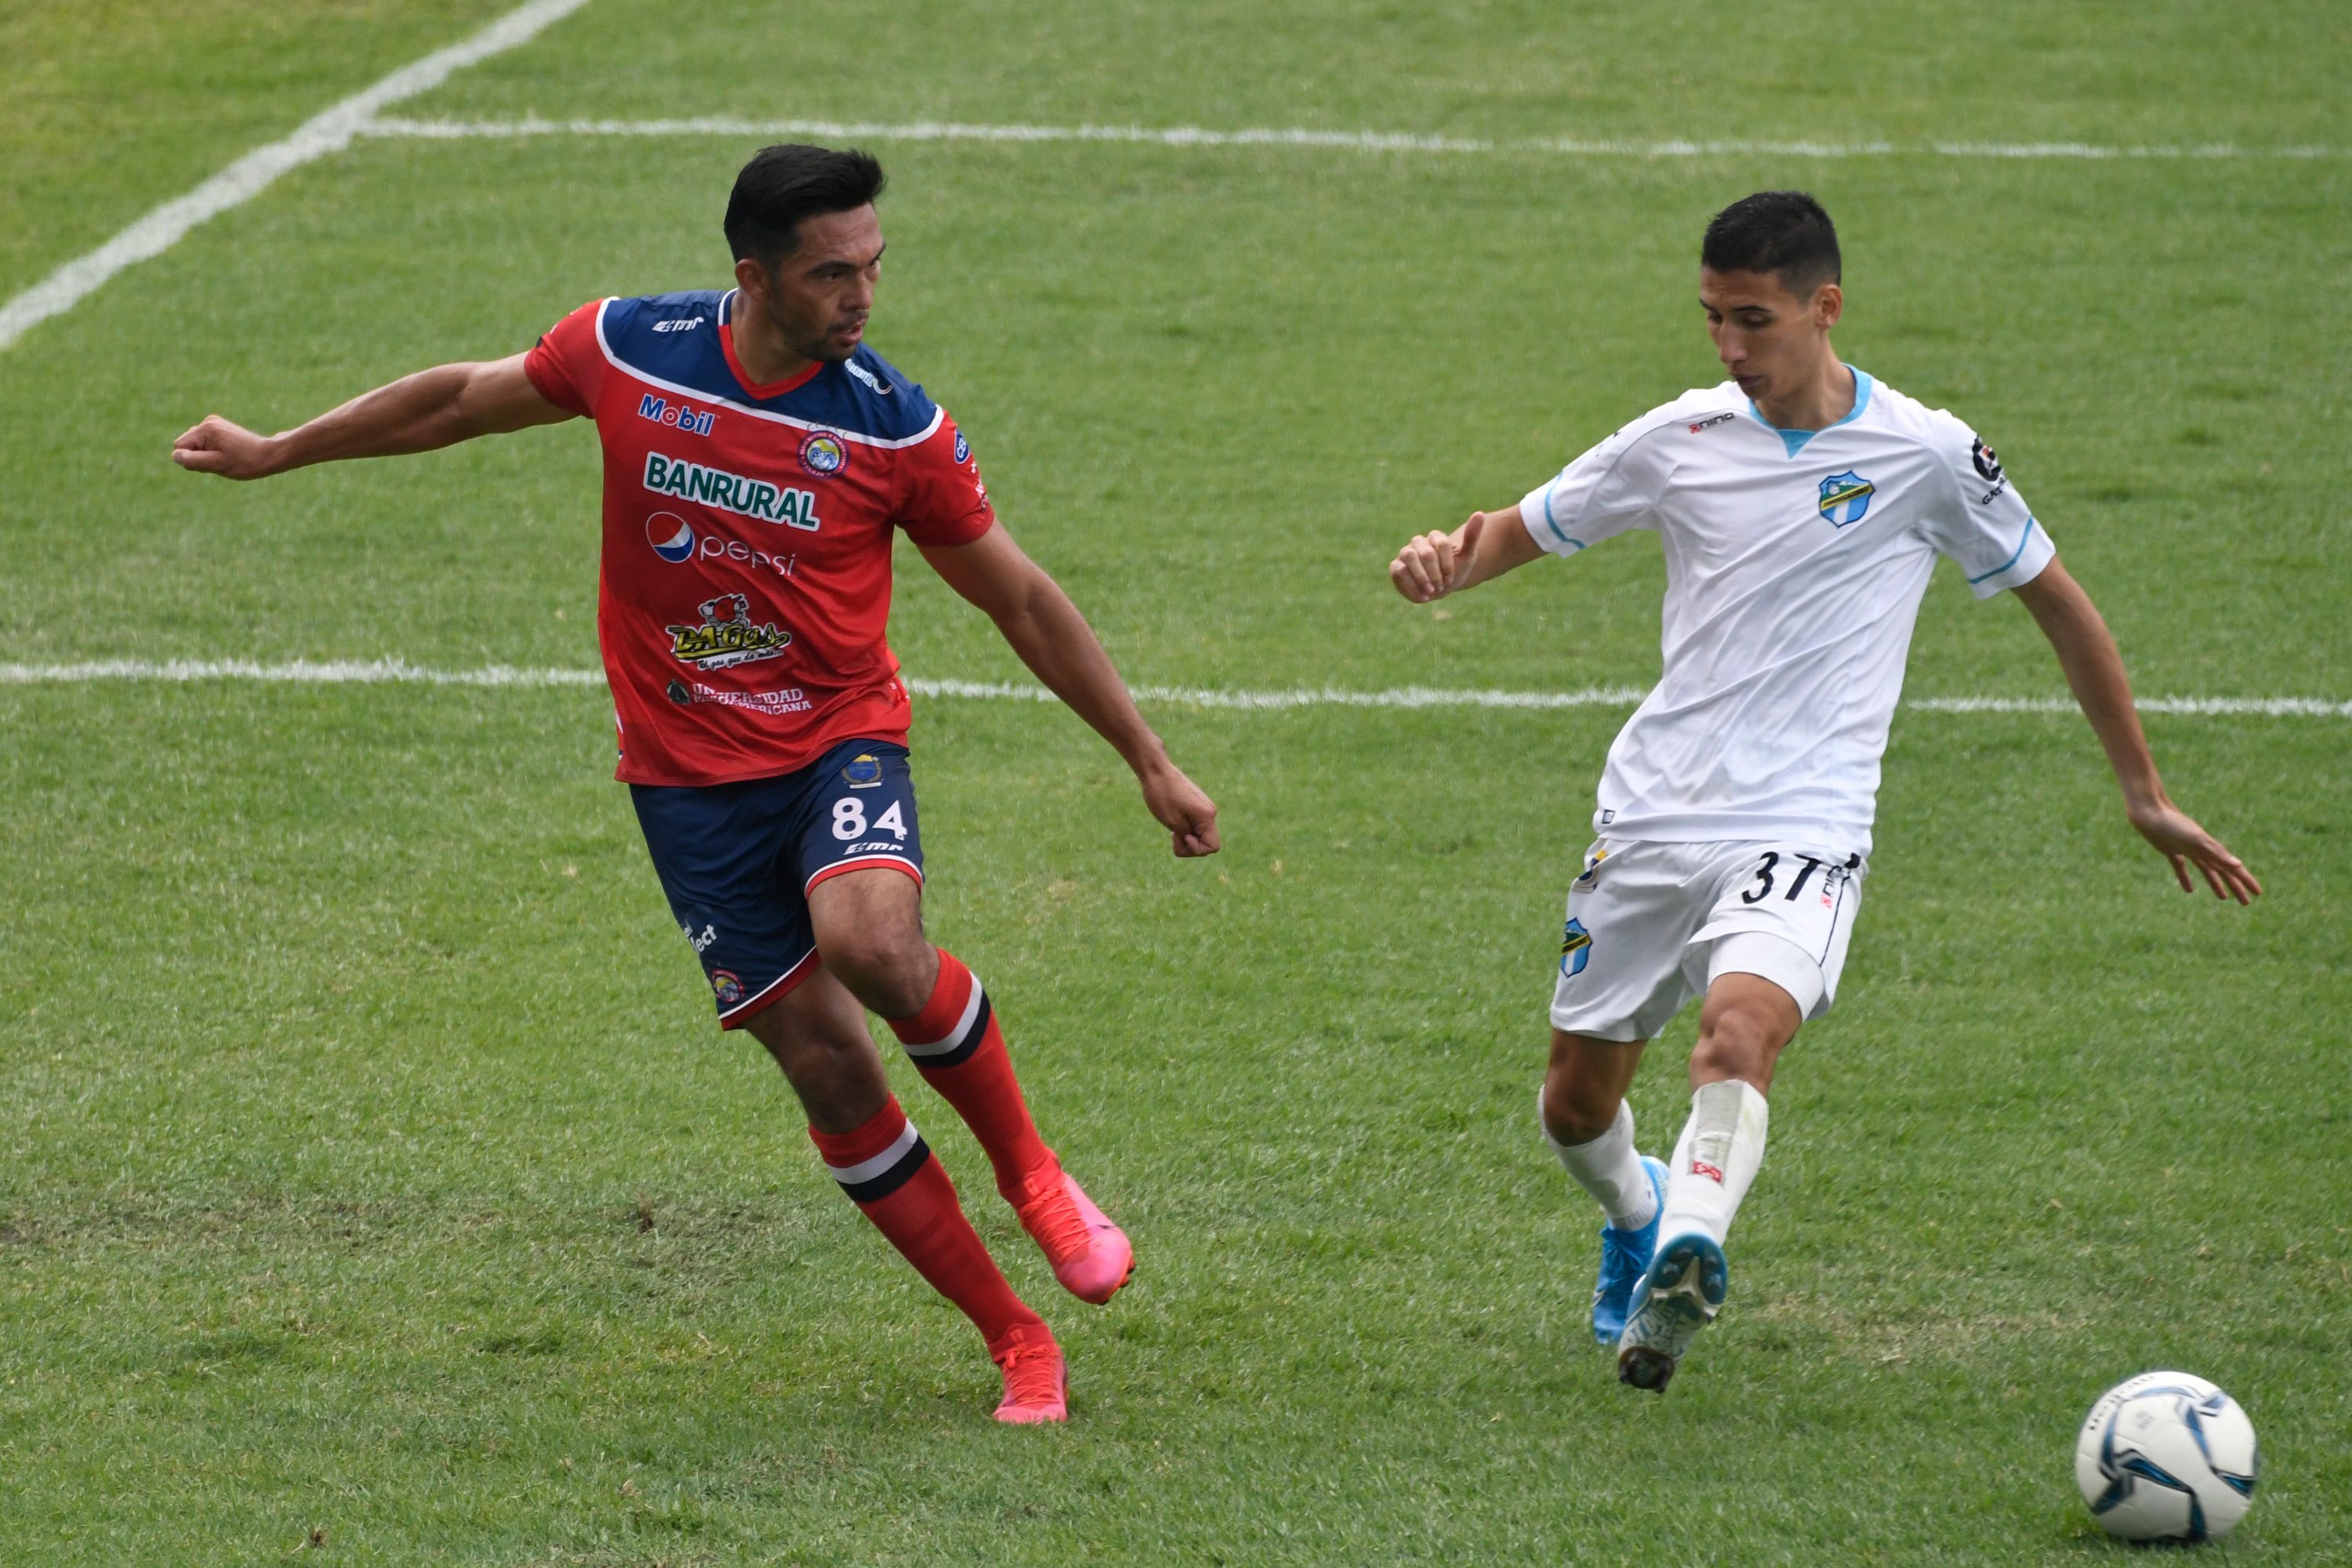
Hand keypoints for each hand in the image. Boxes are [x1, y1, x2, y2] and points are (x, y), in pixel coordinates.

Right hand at [171, 415, 279, 479]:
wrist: (270, 455)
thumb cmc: (245, 462)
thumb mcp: (217, 465)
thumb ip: (193, 461)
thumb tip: (175, 456)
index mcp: (205, 429)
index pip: (180, 447)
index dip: (193, 459)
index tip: (213, 462)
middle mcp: (208, 422)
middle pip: (186, 445)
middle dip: (199, 456)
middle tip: (221, 461)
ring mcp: (215, 423)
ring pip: (196, 445)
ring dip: (206, 455)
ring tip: (226, 458)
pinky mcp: (220, 428)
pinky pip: (205, 442)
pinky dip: (213, 451)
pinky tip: (228, 453)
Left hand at [1139, 761, 1219, 857]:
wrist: (1156, 771)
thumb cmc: (1162, 795)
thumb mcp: (1173, 823)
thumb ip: (1187, 837)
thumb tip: (1196, 844)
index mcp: (1207, 816)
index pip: (1212, 847)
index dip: (1196, 850)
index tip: (1182, 836)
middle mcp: (1210, 812)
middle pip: (1206, 842)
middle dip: (1189, 845)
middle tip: (1173, 834)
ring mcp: (1204, 808)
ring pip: (1200, 834)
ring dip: (1185, 837)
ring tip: (1171, 827)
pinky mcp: (1197, 805)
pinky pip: (1196, 825)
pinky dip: (1185, 828)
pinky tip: (1173, 821)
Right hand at [1388, 511, 1485, 602]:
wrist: (1441, 588)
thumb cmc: (1455, 571)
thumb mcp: (1467, 556)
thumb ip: (1472, 536)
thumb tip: (1480, 513)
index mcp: (1436, 537)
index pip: (1442, 544)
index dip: (1447, 565)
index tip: (1451, 578)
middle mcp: (1418, 542)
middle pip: (1426, 553)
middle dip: (1435, 574)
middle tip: (1441, 587)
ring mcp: (1405, 553)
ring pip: (1410, 558)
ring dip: (1422, 578)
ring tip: (1431, 591)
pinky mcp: (1396, 567)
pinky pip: (1399, 571)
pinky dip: (1411, 586)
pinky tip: (1423, 597)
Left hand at [2126, 800, 2261, 902]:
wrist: (2150, 812)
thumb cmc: (2173, 824)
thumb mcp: (2196, 840)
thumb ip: (2216, 853)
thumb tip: (2238, 865)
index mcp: (2211, 849)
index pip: (2233, 869)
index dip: (2246, 881)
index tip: (2258, 893)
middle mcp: (2202, 850)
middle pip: (2223, 872)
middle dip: (2235, 887)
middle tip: (2246, 903)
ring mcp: (2187, 850)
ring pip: (2206, 870)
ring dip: (2216, 884)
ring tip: (2223, 898)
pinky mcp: (2171, 850)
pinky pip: (2181, 868)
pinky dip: (2186, 879)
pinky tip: (2189, 890)